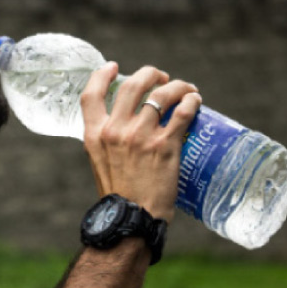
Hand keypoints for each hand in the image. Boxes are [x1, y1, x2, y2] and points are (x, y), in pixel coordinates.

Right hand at [81, 62, 201, 221]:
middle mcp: (115, 131)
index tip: (113, 67)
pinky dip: (191, 101)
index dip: (101, 75)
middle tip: (161, 78)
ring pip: (161, 94)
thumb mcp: (99, 163)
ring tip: (186, 89)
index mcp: (94, 135)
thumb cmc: (118, 196)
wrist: (132, 220)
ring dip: (177, 86)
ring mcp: (140, 136)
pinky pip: (182, 112)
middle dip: (149, 74)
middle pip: (132, 85)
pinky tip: (195, 101)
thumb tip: (123, 126)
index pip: (91, 95)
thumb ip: (106, 141)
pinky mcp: (165, 145)